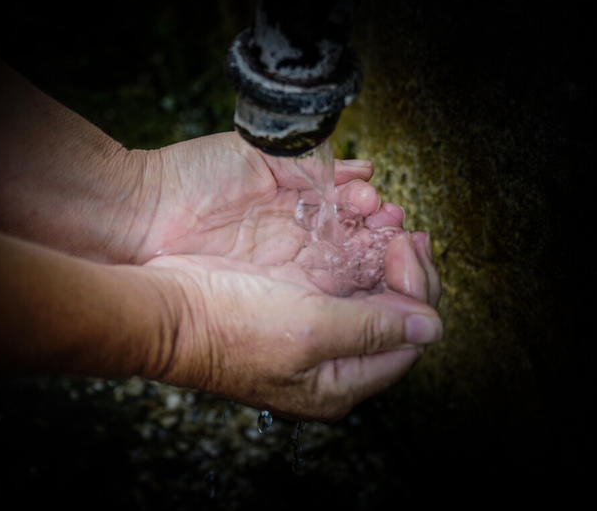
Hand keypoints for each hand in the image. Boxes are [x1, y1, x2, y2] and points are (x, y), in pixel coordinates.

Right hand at [130, 132, 440, 419]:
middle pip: (392, 314)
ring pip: (366, 289)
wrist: (165, 307)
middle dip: (405, 268)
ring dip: (380, 249)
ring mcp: (308, 328)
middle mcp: (329, 358)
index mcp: (338, 381)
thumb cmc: (228, 327)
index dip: (418, 290)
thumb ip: (374, 329)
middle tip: (406, 230)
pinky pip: (334, 272)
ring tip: (384, 215)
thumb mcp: (310, 331)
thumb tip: (431, 328)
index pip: (407, 340)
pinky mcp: (288, 300)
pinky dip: (349, 243)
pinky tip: (353, 217)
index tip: (406, 246)